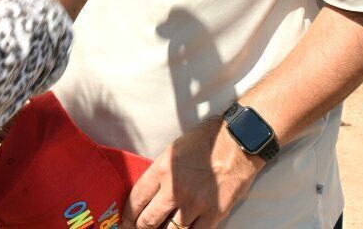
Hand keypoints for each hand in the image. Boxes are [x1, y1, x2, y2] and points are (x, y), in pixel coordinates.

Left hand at [125, 118, 262, 228]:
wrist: (236, 143)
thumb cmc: (204, 143)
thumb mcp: (172, 152)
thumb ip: (159, 174)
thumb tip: (149, 195)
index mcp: (162, 170)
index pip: (137, 199)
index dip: (128, 214)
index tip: (125, 221)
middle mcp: (175, 189)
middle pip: (149, 220)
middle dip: (140, 228)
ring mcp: (195, 204)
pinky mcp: (214, 214)